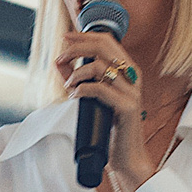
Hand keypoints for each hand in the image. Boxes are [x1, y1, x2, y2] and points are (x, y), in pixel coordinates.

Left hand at [54, 29, 162, 191]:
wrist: (128, 156)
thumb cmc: (111, 128)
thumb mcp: (93, 98)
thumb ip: (79, 79)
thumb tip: (59, 63)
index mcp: (128, 71)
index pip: (108, 41)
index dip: (85, 35)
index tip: (66, 37)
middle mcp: (133, 77)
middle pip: (104, 46)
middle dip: (78, 47)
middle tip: (62, 57)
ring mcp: (132, 91)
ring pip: (100, 66)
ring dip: (77, 73)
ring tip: (69, 86)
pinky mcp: (127, 107)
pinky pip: (100, 89)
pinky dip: (82, 89)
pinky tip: (75, 96)